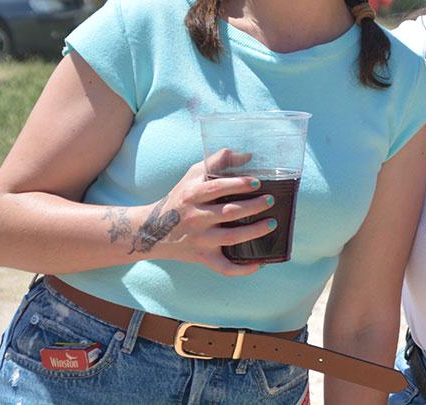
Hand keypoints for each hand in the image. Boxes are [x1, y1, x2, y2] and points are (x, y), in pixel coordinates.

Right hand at [129, 158, 277, 275]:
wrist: (152, 230)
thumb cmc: (180, 197)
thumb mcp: (193, 174)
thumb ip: (218, 161)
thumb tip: (248, 156)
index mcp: (192, 195)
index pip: (216, 188)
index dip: (238, 184)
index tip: (257, 182)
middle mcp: (195, 218)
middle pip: (228, 213)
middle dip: (253, 207)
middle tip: (270, 200)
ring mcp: (199, 239)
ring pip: (230, 238)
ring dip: (254, 232)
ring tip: (272, 224)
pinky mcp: (202, 257)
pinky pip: (223, 267)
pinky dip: (242, 269)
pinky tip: (260, 263)